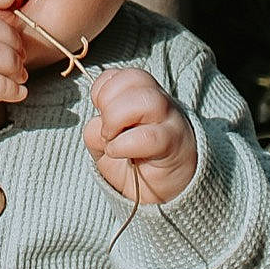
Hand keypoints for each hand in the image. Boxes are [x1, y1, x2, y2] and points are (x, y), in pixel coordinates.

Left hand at [82, 68, 196, 203]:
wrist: (163, 194)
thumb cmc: (134, 163)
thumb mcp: (105, 144)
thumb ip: (96, 131)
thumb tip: (97, 126)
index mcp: (142, 95)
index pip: (122, 74)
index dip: (102, 89)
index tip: (98, 111)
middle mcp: (159, 102)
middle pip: (135, 78)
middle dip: (107, 101)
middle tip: (105, 128)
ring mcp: (169, 121)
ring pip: (147, 99)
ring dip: (117, 118)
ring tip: (111, 138)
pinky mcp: (173, 144)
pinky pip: (149, 136)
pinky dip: (123, 144)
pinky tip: (118, 153)